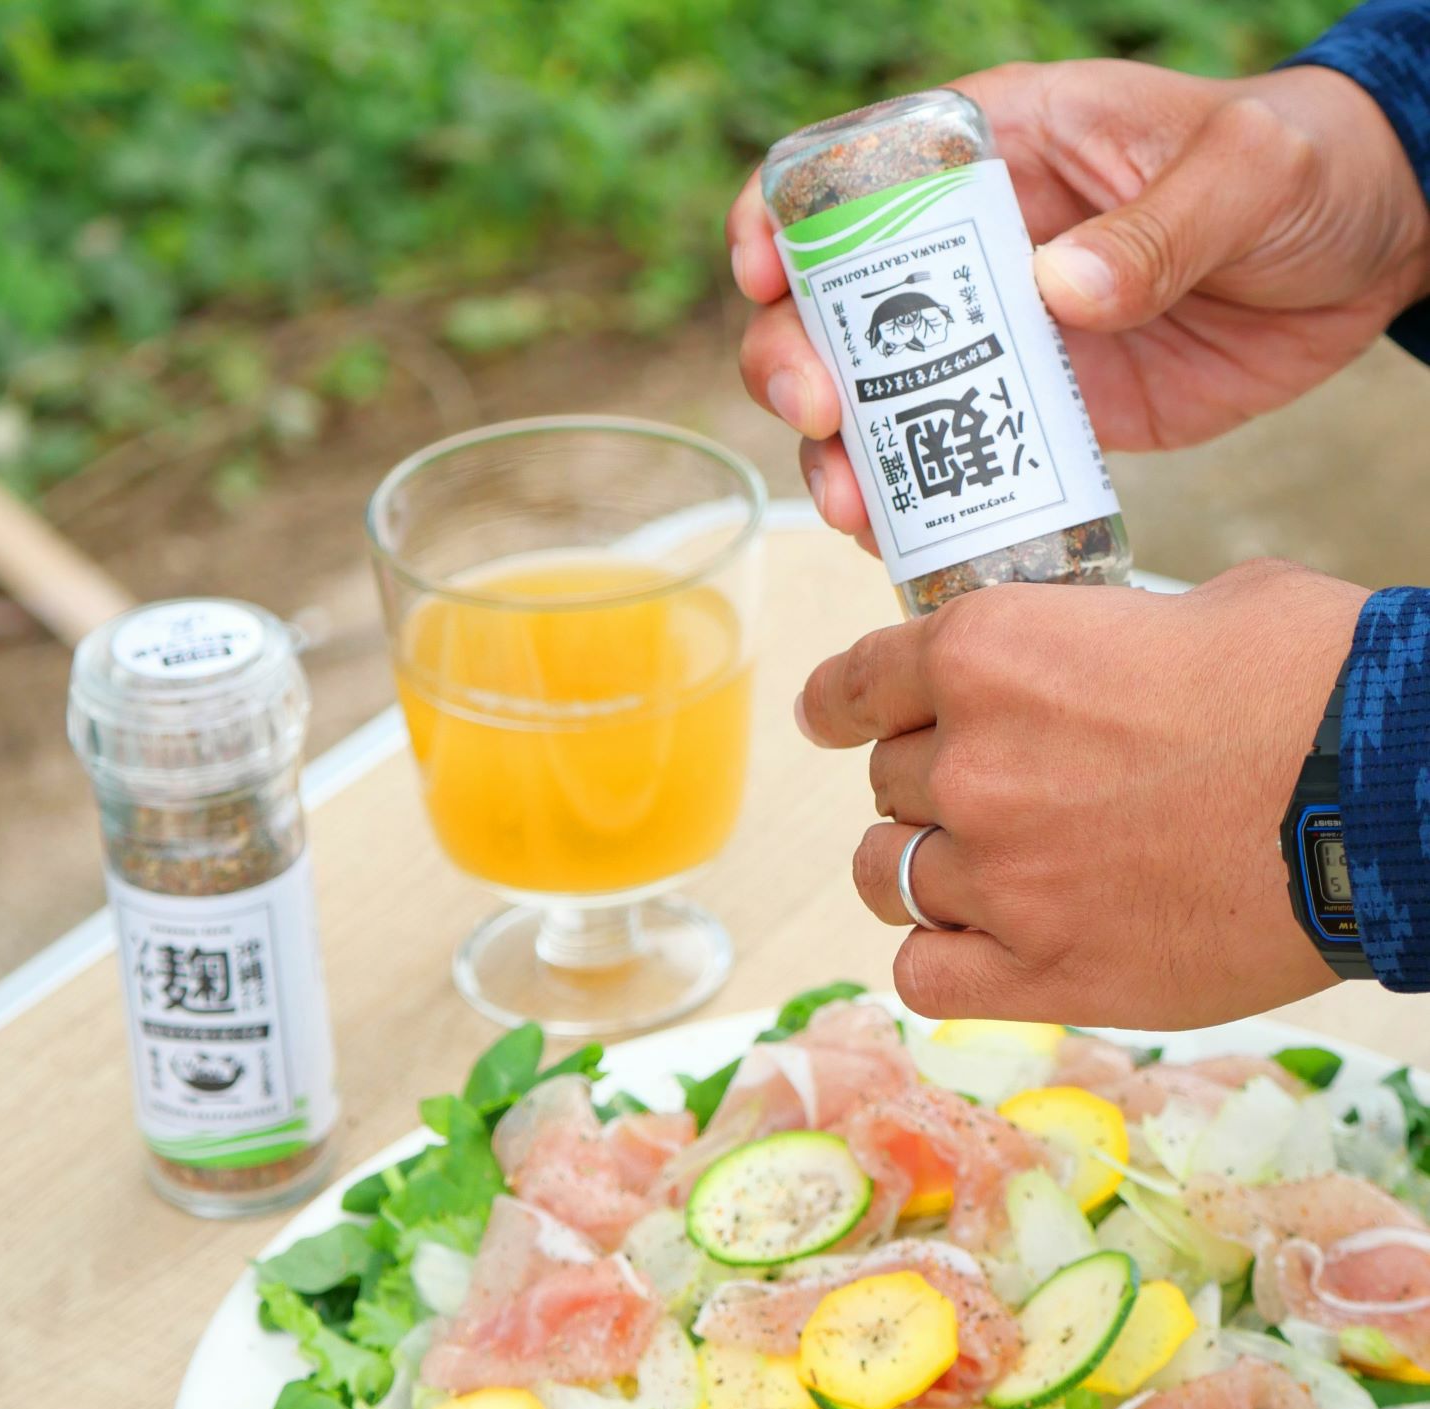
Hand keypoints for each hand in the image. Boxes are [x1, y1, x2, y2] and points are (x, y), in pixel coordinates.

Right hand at [729, 60, 1429, 548]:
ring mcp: (991, 339)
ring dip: (839, 453)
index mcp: (995, 152)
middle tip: (819, 414)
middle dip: (793, 362)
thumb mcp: (1246, 168)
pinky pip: (946, 458)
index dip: (778, 221)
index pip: (847, 171)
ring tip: (855, 504)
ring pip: (869, 398)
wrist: (1364, 254)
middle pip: (828, 305)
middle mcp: (969, 251)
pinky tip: (902, 536)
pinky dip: (912, 501)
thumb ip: (1158, 225)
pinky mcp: (1029, 412)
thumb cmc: (1302, 166)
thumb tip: (1057, 293)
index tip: (764, 280)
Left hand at [796, 560, 1368, 1027]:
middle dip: (926, 782)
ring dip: (919, 868)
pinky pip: (925, 975)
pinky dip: (942, 959)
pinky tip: (986, 944)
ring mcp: (1001, 876)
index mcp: (988, 653)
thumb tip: (1077, 663)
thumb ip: (1085, 642)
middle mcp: (970, 765)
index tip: (830, 715)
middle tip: (996, 789)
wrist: (1393, 794)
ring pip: (886, 876)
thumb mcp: (1184, 610)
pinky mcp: (1046, 972)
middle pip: (885, 783)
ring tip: (980, 869)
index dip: (839, 701)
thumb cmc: (1311, 681)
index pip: (858, 683)